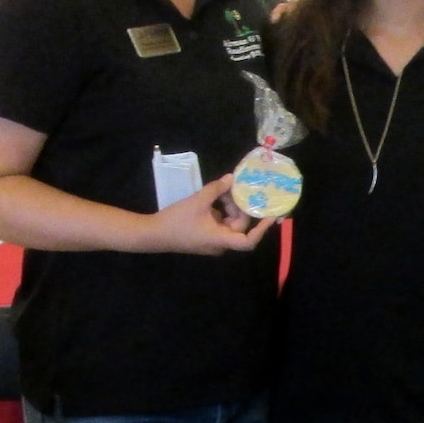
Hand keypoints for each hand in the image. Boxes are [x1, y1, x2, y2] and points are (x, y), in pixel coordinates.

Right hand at [141, 175, 274, 254]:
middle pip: (240, 227)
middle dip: (239, 207)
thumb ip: (216, 189)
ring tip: (223, 191)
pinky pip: (220, 224)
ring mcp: (213, 241)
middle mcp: (220, 244)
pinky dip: (220, 212)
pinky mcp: (206, 237)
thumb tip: (232, 178)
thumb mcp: (198, 201)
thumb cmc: (177, 220)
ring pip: (230, 224)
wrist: (153, 234)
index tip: (271, 216)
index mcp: (221, 239)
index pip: (249, 241)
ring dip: (229, 208)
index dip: (262, 229)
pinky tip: (215, 197)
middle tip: (236, 189)